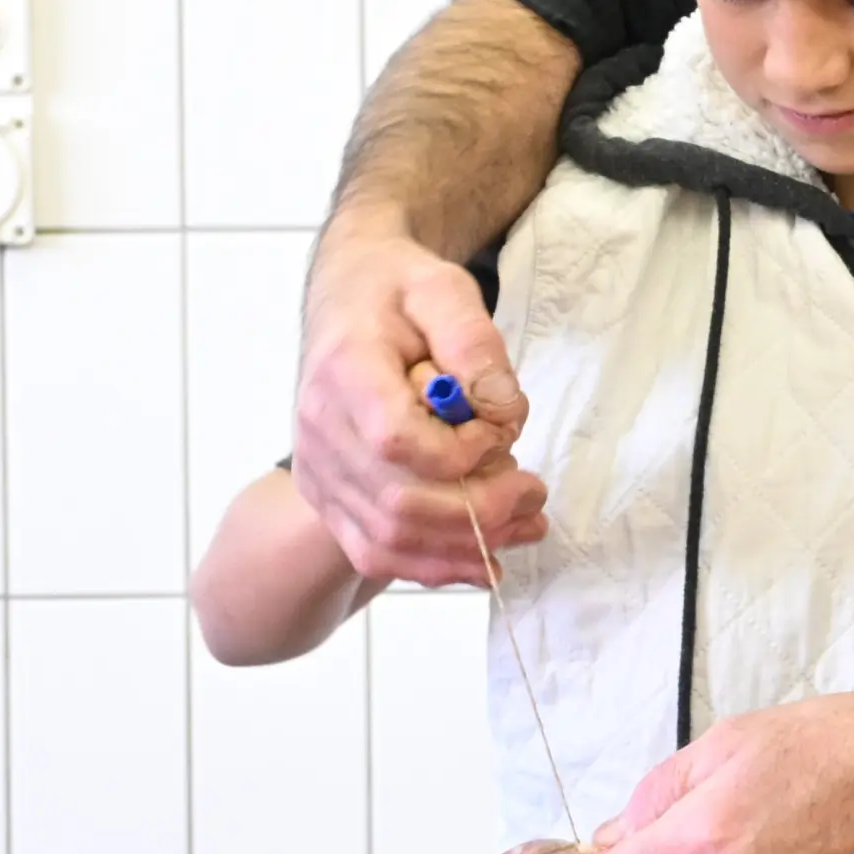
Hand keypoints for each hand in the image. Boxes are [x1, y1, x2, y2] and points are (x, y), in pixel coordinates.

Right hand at [293, 214, 548, 587]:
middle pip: (399, 502)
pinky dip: (433, 565)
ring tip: (527, 526)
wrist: (348, 297)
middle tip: (536, 493)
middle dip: (481, 509)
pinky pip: (373, 551)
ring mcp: (317, 469)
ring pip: (388, 539)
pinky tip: (483, 560)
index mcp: (344, 371)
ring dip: (465, 546)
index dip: (461, 452)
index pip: (398, 441)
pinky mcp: (327, 494)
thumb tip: (499, 410)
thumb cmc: (398, 290)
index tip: (501, 430)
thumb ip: (474, 342)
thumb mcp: (445, 287)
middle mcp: (319, 429)